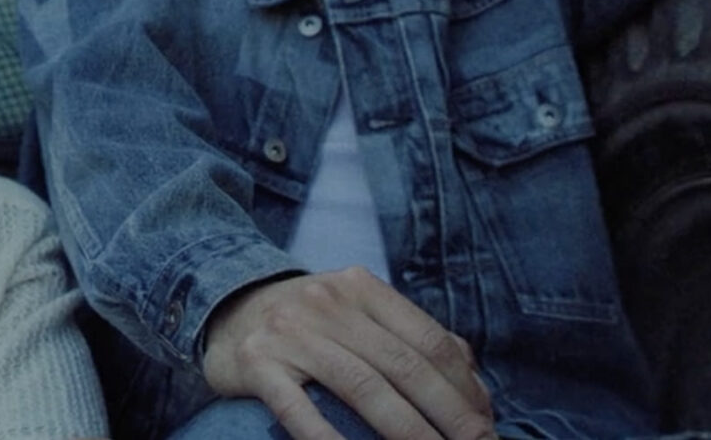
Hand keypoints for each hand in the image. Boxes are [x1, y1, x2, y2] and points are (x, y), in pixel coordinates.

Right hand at [200, 269, 494, 439]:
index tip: (486, 428)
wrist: (224, 306)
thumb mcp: (357, 311)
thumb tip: (476, 388)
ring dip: (406, 432)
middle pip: (403, 365)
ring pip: (362, 386)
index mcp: (360, 287)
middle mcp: (326, 302)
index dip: (464, 388)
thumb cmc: (309, 322)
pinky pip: (299, 408)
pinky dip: (329, 439)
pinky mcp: (256, 363)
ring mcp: (289, 332)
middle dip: (449, 416)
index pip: (429, 340)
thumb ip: (410, 338)